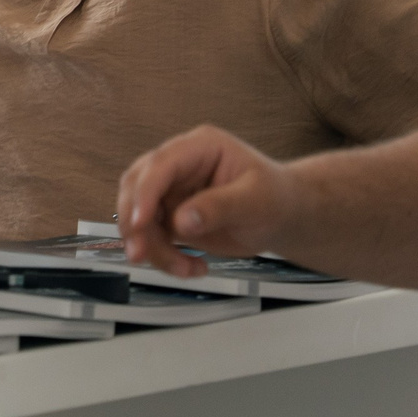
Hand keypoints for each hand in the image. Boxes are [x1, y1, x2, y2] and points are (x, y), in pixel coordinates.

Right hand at [116, 124, 299, 278]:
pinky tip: (191, 268)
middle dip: (134, 222)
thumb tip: (181, 221)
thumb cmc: (275, 198)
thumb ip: (219, 207)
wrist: (282, 217)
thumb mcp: (256, 200)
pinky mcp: (170, 217)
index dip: (145, 192)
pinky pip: (152, 237)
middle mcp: (179, 166)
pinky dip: (163, 257)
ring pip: (138, 216)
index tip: (141, 223)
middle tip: (140, 254)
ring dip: (150, 247)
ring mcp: (171, 191)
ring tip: (183, 269)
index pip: (161, 164)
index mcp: (199, 147)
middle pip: (136, 187)